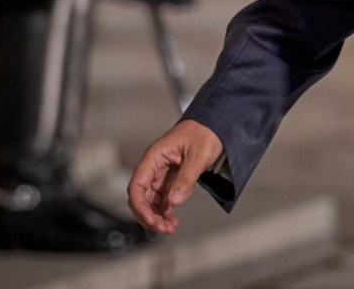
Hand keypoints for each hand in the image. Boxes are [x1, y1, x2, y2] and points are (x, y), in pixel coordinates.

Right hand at [127, 118, 222, 233]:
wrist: (216, 125)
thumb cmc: (205, 132)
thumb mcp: (198, 155)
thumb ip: (186, 178)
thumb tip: (174, 201)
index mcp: (155, 156)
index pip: (137, 185)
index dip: (140, 206)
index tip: (151, 221)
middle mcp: (154, 165)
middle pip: (142, 196)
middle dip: (149, 215)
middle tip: (164, 229)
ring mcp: (162, 172)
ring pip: (151, 200)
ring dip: (157, 216)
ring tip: (169, 228)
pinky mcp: (170, 177)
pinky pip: (163, 198)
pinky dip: (166, 210)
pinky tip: (172, 220)